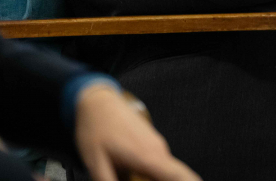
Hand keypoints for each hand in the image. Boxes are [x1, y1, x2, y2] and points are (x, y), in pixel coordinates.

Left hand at [74, 84, 199, 180]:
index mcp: (148, 157)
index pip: (179, 176)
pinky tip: (137, 176)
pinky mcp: (153, 145)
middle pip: (176, 175)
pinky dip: (155, 175)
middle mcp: (159, 151)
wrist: (99, 102)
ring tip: (134, 176)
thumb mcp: (96, 163)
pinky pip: (160, 166)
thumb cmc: (96, 129)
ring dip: (160, 179)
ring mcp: (158, 146)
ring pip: (168, 171)